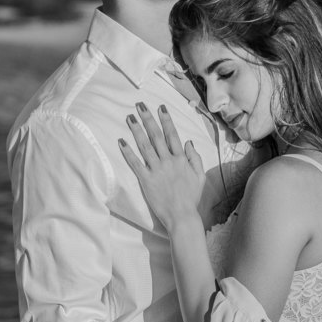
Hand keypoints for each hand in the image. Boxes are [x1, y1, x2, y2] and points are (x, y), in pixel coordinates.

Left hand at [119, 103, 205, 231]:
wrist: (182, 216)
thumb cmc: (191, 198)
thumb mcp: (200, 176)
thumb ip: (194, 158)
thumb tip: (188, 142)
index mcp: (181, 159)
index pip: (172, 134)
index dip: (166, 120)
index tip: (160, 108)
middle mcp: (168, 161)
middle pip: (156, 135)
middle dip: (148, 118)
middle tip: (140, 105)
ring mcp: (156, 170)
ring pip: (145, 145)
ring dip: (136, 130)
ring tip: (129, 117)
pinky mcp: (146, 180)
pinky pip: (135, 163)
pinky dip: (128, 152)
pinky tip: (121, 141)